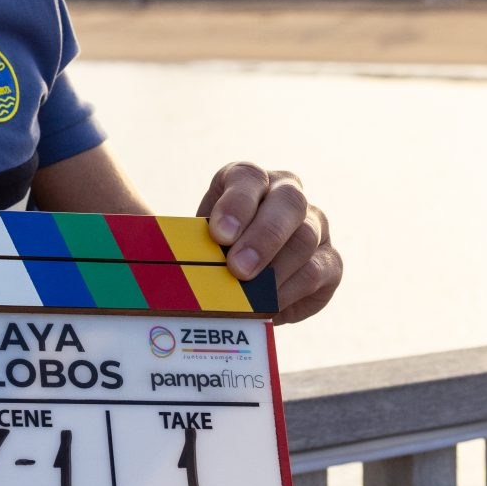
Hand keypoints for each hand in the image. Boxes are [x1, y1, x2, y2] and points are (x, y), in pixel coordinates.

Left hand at [198, 163, 340, 323]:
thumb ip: (188, 243)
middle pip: (289, 203)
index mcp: (251, 180)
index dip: (236, 205)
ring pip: (304, 240)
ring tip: (249, 296)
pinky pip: (315, 272)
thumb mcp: (198, 240)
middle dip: (263, 237)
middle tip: (238, 269)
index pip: (249, 179)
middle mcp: (288, 195)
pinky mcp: (329, 260)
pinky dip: (289, 292)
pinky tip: (267, 306)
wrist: (241, 279)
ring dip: (275, 270)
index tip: (220, 235)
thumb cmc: (214, 252)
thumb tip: (156, 254)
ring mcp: (315, 226)